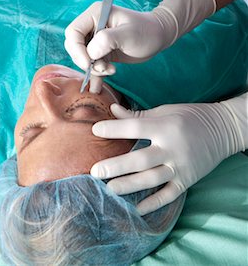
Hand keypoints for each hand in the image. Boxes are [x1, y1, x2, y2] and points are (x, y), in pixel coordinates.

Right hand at [65, 3, 175, 73]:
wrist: (159, 37)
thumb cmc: (146, 31)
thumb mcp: (128, 34)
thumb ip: (107, 40)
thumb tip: (90, 53)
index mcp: (95, 14)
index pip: (73, 32)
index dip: (77, 49)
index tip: (89, 63)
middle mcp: (92, 25)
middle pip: (74, 46)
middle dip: (85, 61)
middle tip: (103, 68)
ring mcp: (96, 39)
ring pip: (82, 58)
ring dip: (94, 69)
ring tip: (111, 70)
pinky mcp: (101, 51)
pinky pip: (91, 64)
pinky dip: (95, 75)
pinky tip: (99, 85)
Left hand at [90, 100, 243, 214]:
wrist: (222, 129)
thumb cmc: (189, 116)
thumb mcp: (164, 111)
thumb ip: (138, 115)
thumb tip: (113, 109)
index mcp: (166, 127)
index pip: (135, 128)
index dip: (114, 129)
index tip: (95, 130)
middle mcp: (173, 148)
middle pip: (140, 160)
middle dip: (116, 167)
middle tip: (95, 172)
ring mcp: (181, 166)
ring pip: (151, 179)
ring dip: (129, 186)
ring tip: (110, 189)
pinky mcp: (187, 180)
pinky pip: (169, 195)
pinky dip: (153, 203)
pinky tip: (137, 209)